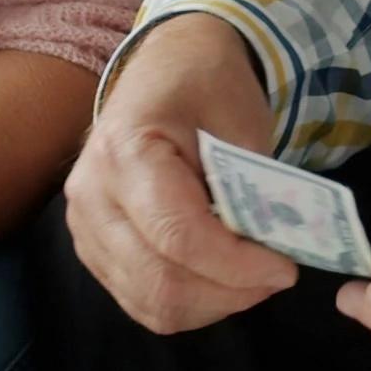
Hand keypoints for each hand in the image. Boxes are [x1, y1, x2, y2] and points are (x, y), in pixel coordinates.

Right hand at [64, 14, 302, 333]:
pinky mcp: (92, 248)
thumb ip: (254, 190)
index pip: (179, 236)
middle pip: (161, 281)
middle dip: (230, 291)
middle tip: (275, 276)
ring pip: (151, 302)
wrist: (165, 67)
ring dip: (212, 303)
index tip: (285, 268)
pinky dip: (188, 303)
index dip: (237, 266)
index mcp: (125, 151)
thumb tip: (274, 252)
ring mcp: (84, 226)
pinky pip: (140, 300)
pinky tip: (219, 279)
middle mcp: (93, 195)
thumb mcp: (242, 122)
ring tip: (251, 277)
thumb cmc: (207, 85)